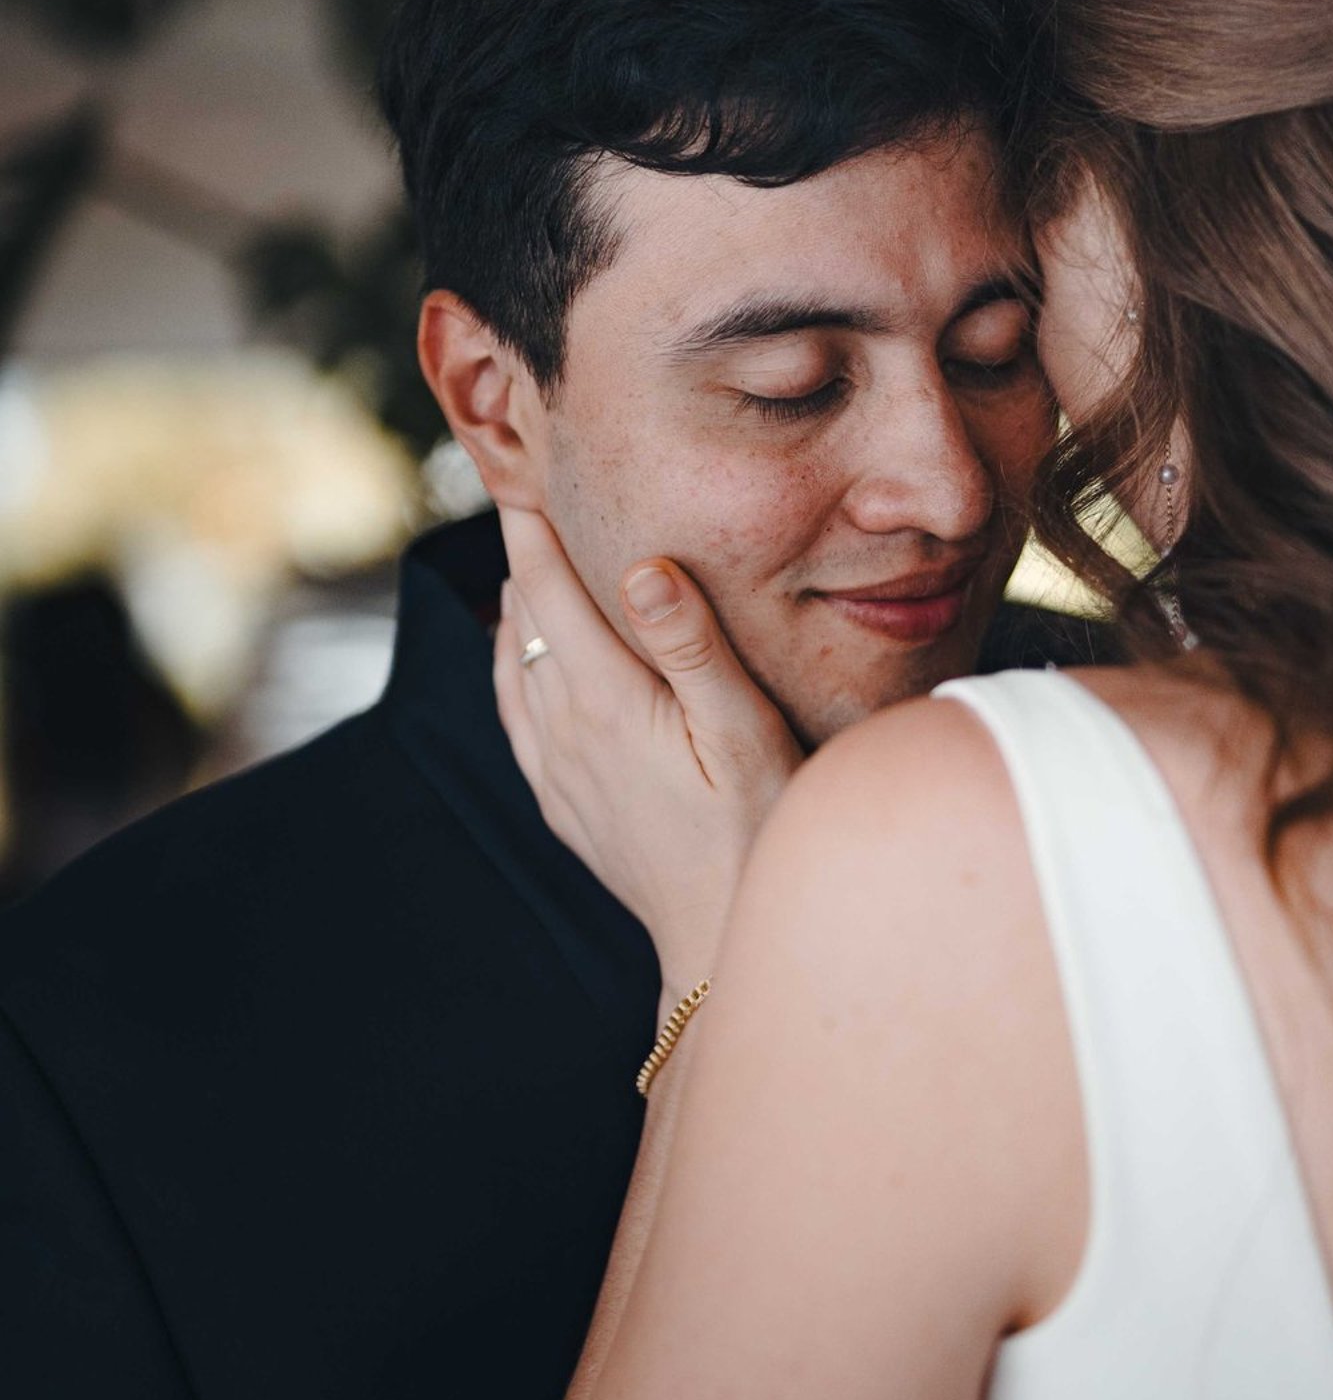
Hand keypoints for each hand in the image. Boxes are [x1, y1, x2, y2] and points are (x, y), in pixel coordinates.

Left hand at [493, 505, 802, 980]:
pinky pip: (514, 709)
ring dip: (518, 597)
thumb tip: (639, 565)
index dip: (531, 518)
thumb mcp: (741, 732)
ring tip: (528, 547)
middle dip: (525, 545)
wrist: (719, 939)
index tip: (521, 460)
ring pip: (512, 656)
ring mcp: (554, 767)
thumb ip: (689, 645)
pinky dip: (512, 657)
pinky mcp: (560, 799)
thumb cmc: (754, 832)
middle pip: (522, 610)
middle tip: (528, 481)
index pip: (546, 583)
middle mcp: (562, 727)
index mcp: (602, 698)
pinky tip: (524, 646)